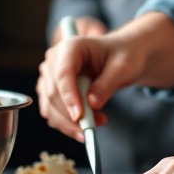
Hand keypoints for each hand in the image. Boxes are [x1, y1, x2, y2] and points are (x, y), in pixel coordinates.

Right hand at [37, 12, 173, 141]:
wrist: (122, 56)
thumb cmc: (123, 55)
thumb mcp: (123, 67)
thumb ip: (107, 84)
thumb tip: (92, 104)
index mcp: (71, 46)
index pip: (63, 73)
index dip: (69, 97)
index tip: (79, 117)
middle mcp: (55, 60)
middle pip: (53, 93)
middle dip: (72, 115)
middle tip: (96, 126)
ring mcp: (51, 76)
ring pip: (50, 107)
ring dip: (70, 123)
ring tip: (99, 122)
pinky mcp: (53, 91)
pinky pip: (53, 113)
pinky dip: (68, 124)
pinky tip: (89, 123)